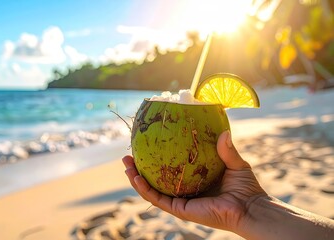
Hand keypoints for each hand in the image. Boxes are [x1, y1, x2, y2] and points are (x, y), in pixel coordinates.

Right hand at [123, 130, 266, 232]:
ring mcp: (181, 202)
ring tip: (125, 165)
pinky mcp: (181, 210)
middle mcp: (184, 192)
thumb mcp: (234, 163)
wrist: (251, 208)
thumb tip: (223, 131)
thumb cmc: (246, 188)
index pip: (170, 171)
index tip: (146, 147)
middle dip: (139, 170)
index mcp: (193, 182)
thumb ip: (226, 149)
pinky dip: (144, 189)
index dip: (156, 161)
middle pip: (156, 181)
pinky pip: (158, 199)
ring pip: (152, 191)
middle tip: (127, 156)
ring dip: (136, 179)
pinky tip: (135, 177)